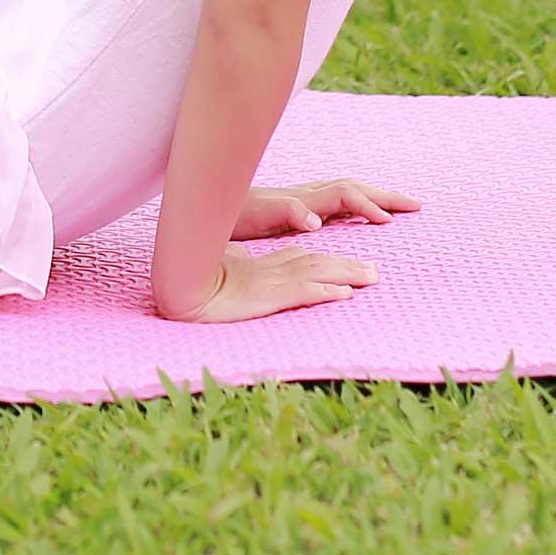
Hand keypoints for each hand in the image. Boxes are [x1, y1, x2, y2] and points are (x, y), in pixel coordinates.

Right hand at [161, 242, 379, 323]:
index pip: (300, 258)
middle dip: (346, 265)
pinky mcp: (268, 295)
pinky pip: (302, 292)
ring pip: (316, 273)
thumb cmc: (195, 281)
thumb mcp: (223, 274)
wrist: (180, 287)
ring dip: (346, 275)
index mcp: (260, 266)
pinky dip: (325, 291)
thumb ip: (238, 269)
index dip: (326, 262)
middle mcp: (270, 270)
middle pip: (316, 262)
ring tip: (372, 278)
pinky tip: (344, 295)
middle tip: (375, 271)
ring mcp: (270, 281)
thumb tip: (238, 265)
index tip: (348, 266)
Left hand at [231, 178, 421, 240]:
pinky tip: (362, 212)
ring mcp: (303, 197)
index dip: (368, 204)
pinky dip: (357, 203)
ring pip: (347, 190)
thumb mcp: (258, 216)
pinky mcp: (298, 205)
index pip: (346, 194)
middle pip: (354, 187)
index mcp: (303, 198)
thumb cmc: (234, 214)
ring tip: (399, 206)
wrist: (210, 201)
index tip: (388, 220)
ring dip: (374, 196)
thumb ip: (288, 213)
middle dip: (385, 195)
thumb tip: (315, 222)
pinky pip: (336, 200)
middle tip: (417, 205)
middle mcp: (306, 194)